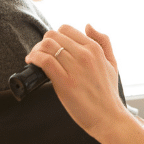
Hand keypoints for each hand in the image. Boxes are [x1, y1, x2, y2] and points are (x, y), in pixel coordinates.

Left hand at [25, 24, 126, 139]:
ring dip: (36, 50)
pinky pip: (44, 60)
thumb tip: (88, 25)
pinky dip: (34, 58)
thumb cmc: (108, 93)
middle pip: (53, 35)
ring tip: (33, 59)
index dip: (55, 36)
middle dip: (42, 43)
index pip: (66, 29)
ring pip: (47, 45)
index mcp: (95, 48)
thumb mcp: (112, 63)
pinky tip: (31, 63)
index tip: (51, 47)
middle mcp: (85, 55)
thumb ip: (103, 42)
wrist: (109, 117)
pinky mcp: (65, 82)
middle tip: (39, 53)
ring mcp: (75, 68)